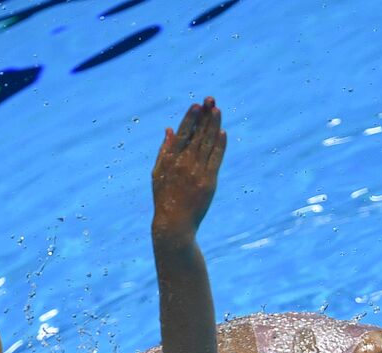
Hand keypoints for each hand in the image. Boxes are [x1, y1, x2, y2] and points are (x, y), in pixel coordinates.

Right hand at [151, 97, 225, 238]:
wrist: (174, 223)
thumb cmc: (164, 198)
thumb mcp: (158, 173)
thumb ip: (164, 150)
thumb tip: (169, 129)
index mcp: (170, 159)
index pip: (182, 133)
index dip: (190, 118)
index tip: (196, 105)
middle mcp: (184, 163)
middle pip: (197, 134)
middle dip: (205, 116)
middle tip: (211, 100)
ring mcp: (197, 172)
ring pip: (207, 143)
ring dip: (214, 125)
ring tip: (218, 110)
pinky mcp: (209, 182)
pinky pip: (216, 159)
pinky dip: (220, 145)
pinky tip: (223, 132)